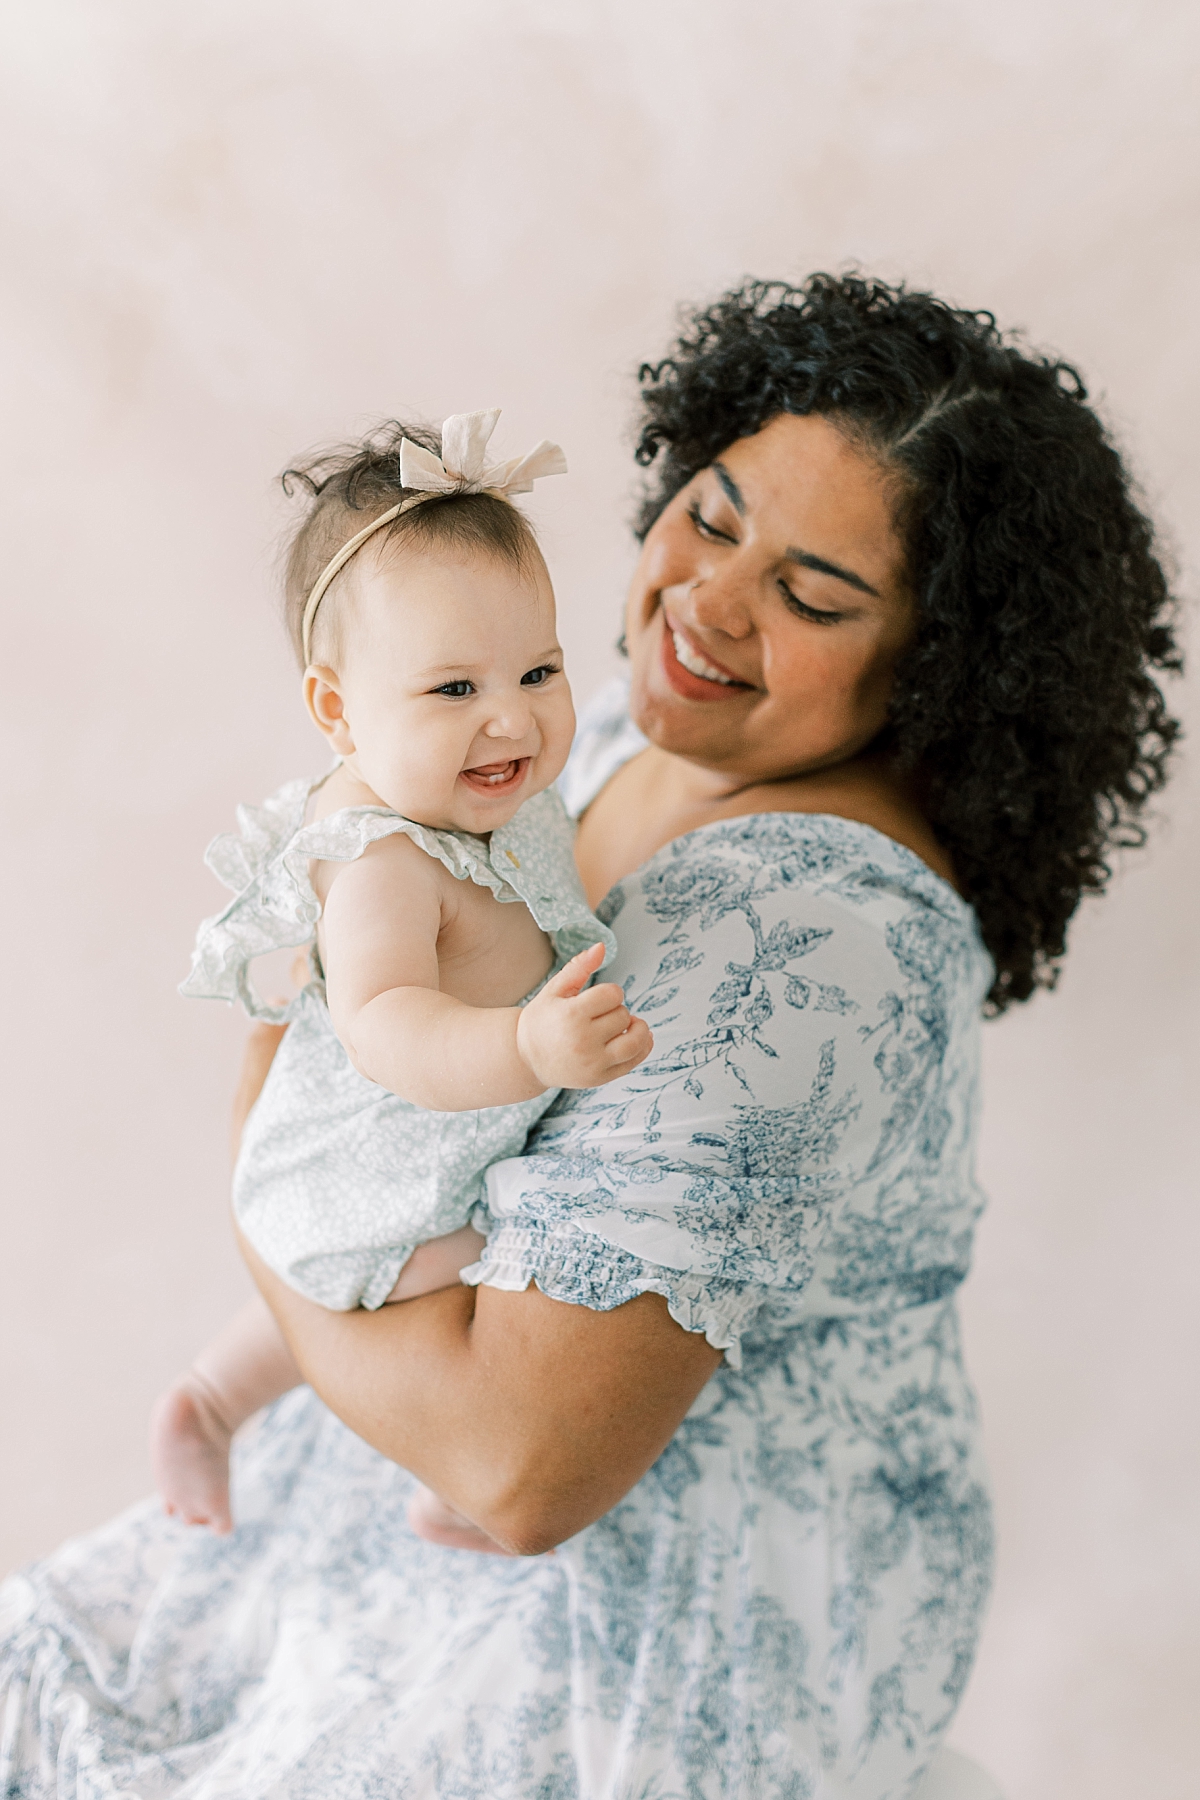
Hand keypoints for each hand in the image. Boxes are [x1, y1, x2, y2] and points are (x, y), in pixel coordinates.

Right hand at [516, 943, 652, 1090]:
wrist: (526, 1058)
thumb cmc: (542, 1019)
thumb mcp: (554, 990)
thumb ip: (578, 967)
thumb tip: (602, 946)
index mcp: (571, 1015)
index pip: (613, 994)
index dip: (610, 992)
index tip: (598, 998)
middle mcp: (583, 1041)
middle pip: (623, 1015)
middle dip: (616, 1010)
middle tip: (599, 1016)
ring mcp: (592, 1063)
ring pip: (635, 1040)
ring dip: (637, 1028)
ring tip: (626, 1024)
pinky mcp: (599, 1078)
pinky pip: (632, 1062)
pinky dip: (643, 1048)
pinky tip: (641, 1037)